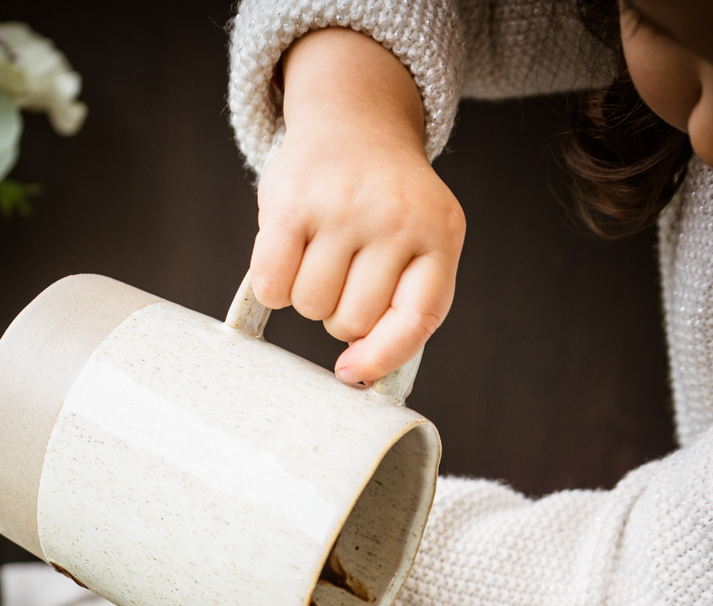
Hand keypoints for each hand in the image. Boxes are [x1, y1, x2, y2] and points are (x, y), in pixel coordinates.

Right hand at [250, 27, 464, 385]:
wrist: (355, 122)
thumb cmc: (386, 208)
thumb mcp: (419, 246)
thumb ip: (404, 310)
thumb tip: (357, 376)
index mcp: (440, 234)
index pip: (416, 319)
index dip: (383, 358)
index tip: (352, 374)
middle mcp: (395, 217)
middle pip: (350, 322)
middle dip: (340, 312)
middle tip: (346, 272)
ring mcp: (343, 206)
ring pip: (310, 306)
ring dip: (307, 295)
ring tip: (322, 253)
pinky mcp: (292, 201)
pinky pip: (272, 285)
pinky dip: (272, 287)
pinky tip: (287, 256)